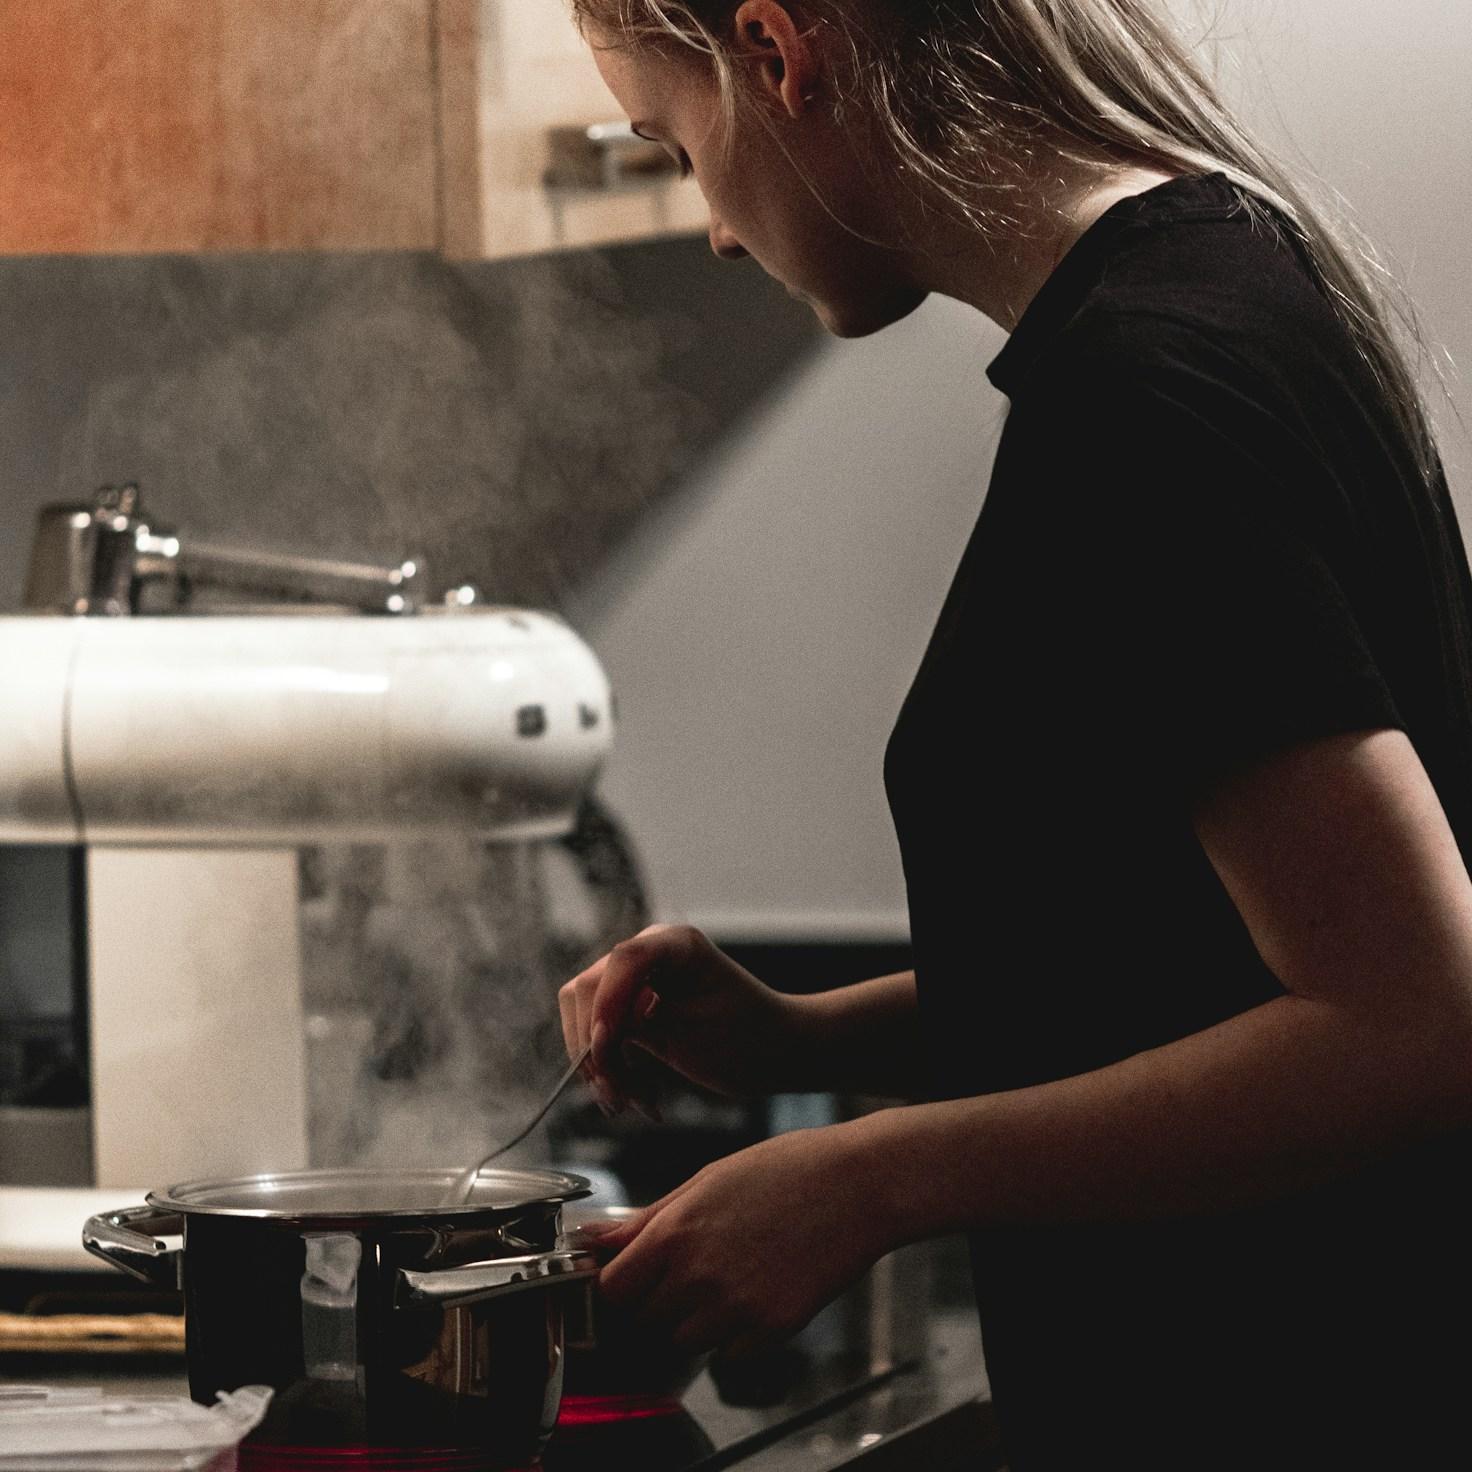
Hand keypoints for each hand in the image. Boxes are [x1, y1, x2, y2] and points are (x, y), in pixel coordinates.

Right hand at [558, 924, 803, 1112]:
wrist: (777, 1053)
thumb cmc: (752, 1039)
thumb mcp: (696, 1033)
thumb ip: (641, 1025)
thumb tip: (593, 1034)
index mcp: (677, 944)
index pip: (623, 960)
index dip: (606, 1003)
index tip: (606, 1048)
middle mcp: (651, 953)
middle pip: (590, 990)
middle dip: (595, 1046)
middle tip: (616, 1096)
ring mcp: (638, 980)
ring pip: (588, 1018)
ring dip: (600, 1067)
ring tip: (627, 1106)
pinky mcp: (633, 1010)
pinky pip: (601, 1037)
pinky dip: (611, 1071)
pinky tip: (635, 1100)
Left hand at [592, 1121, 897, 1356]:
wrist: (859, 1185)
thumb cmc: (786, 1169)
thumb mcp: (708, 1179)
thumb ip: (649, 1218)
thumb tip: (594, 1238)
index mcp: (676, 1232)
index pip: (613, 1290)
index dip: (621, 1286)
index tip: (634, 1277)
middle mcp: (699, 1276)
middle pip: (646, 1320)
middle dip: (660, 1301)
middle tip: (692, 1269)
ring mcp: (737, 1307)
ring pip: (686, 1341)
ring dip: (696, 1320)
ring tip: (730, 1276)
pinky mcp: (773, 1329)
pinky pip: (731, 1353)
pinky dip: (736, 1334)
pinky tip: (758, 1291)